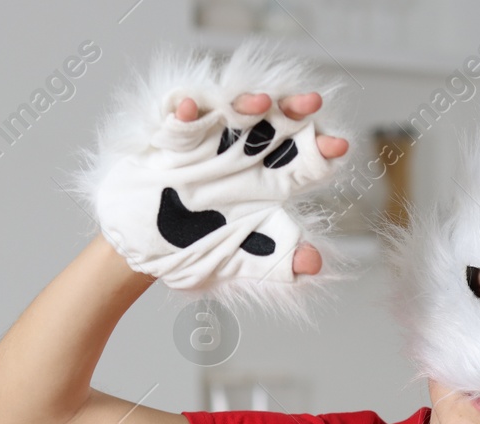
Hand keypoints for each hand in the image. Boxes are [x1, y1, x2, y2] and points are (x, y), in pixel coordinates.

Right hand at [84, 48, 351, 305]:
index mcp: (269, 184)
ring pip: (233, 111)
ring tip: (262, 103)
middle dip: (296, 110)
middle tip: (313, 103)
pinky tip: (192, 109)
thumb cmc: (193, 250)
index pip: (305, 160)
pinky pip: (178, 119)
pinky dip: (184, 112)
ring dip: (247, 103)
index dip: (323, 151)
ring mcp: (209, 143)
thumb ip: (275, 262)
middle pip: (278, 125)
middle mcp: (245, 157)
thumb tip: (313, 264)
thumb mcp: (237, 262)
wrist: (142, 252)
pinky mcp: (170, 139)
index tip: (337, 146)